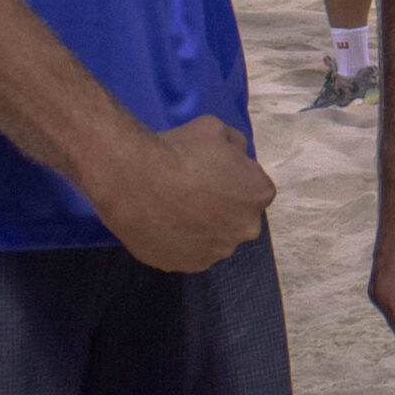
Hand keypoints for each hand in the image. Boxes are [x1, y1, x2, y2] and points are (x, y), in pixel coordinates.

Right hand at [90, 116, 276, 273]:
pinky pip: (191, 252)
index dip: (232, 177)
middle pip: (239, 216)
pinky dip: (182, 241)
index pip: (254, 186)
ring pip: (215, 237)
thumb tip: (236, 155)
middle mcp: (245, 228)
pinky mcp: (188, 266)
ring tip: (175, 207)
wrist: (135, 181)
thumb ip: (235, 144)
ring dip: (203, 226)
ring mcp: (217, 251)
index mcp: (258, 193)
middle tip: (194, 190)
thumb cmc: (180, 151)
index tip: (210, 171)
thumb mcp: (215, 128)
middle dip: (223, 205)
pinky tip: (164, 223)